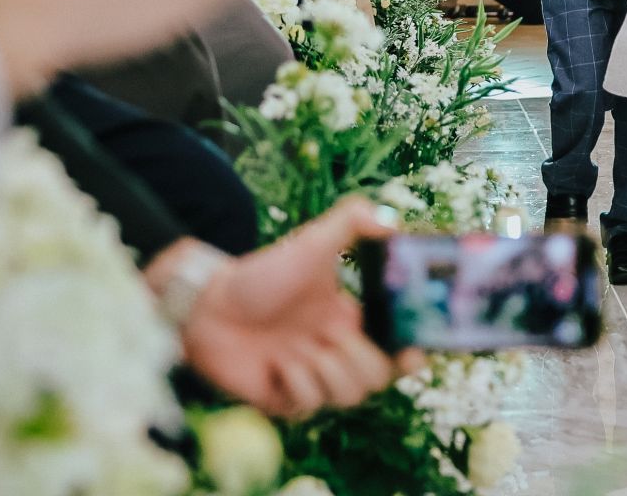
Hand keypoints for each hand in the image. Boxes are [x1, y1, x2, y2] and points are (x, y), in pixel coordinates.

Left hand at [158, 199, 418, 417]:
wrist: (209, 306)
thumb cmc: (261, 273)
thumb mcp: (310, 242)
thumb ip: (352, 220)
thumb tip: (392, 222)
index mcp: (349, 321)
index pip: (395, 346)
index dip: (411, 354)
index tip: (416, 350)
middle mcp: (334, 353)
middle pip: (377, 376)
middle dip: (365, 360)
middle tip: (336, 338)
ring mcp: (311, 380)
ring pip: (349, 396)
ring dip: (330, 372)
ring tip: (303, 351)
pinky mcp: (284, 401)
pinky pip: (310, 406)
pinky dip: (297, 384)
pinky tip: (276, 365)